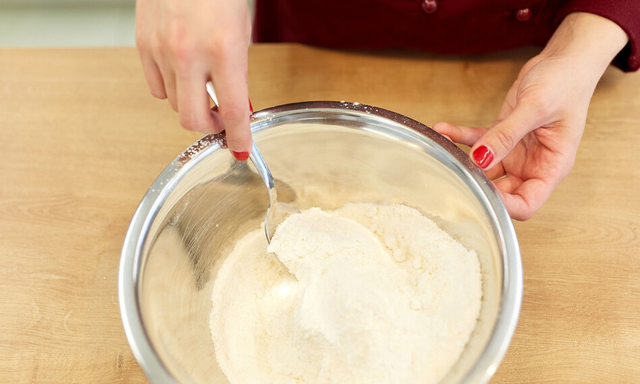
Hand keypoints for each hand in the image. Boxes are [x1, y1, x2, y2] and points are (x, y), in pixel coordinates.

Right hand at [135, 0, 252, 159]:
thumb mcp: (241, 30)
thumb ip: (237, 71)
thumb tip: (237, 105)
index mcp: (223, 48)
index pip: (232, 110)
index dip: (239, 135)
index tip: (241, 147)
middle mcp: (189, 53)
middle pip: (191, 118)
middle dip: (209, 126)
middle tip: (220, 120)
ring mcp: (161, 49)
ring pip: (173, 103)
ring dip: (191, 103)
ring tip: (203, 88)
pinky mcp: (142, 44)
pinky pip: (155, 86)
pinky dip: (170, 89)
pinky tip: (182, 76)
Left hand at [433, 13, 627, 219]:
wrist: (563, 61)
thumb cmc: (565, 83)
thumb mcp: (535, 108)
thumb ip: (507, 135)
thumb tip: (481, 158)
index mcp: (552, 167)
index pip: (527, 204)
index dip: (504, 206)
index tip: (480, 196)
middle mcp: (533, 165)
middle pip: (501, 192)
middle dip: (477, 185)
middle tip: (453, 173)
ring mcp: (515, 152)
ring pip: (483, 169)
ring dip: (463, 160)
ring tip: (443, 147)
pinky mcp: (501, 136)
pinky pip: (477, 142)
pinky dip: (459, 136)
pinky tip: (443, 129)